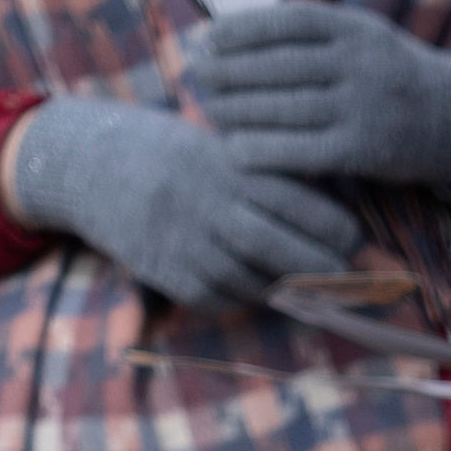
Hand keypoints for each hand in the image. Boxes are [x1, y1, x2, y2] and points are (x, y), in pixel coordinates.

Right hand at [1, 94, 356, 307]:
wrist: (99, 168)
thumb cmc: (181, 159)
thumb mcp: (225, 151)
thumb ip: (272, 180)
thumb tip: (340, 219)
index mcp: (234, 167)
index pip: (303, 206)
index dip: (337, 230)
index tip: (351, 239)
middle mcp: (213, 205)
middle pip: (286, 251)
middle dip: (323, 271)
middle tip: (344, 277)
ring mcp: (190, 243)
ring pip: (258, 282)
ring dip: (289, 290)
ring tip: (307, 286)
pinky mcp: (173, 275)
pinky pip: (225, 298)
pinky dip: (247, 297)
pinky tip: (256, 287)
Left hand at [186, 0, 450, 196]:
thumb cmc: (392, 77)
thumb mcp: (362, 37)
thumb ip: (313, 35)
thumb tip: (239, 30)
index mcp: (354, 27)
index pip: (286, 21)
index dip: (241, 28)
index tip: (204, 36)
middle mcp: (359, 61)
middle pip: (279, 64)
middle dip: (230, 69)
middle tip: (194, 73)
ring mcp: (363, 106)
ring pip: (286, 106)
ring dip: (240, 109)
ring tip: (207, 108)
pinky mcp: (365, 150)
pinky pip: (303, 151)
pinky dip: (265, 151)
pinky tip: (234, 150)